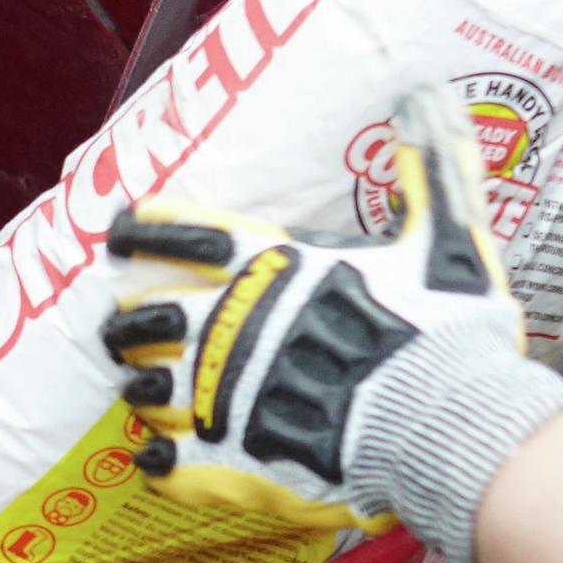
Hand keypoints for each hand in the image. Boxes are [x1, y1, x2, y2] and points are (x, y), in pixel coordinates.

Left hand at [99, 86, 531, 537]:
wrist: (445, 424)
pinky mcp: (228, 462)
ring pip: (148, 389)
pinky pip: (165, 463)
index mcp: (275, 269)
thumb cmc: (444, 332)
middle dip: (130, 319)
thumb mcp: (444, 242)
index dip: (144, 230)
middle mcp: (233, 325)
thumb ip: (428, 175)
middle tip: (123, 326)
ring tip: (139, 391)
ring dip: (140, 387)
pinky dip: (154, 459)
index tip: (118, 233)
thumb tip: (428, 100)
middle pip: (150, 314)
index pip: (187, 234)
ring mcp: (222, 397)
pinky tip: (152, 458)